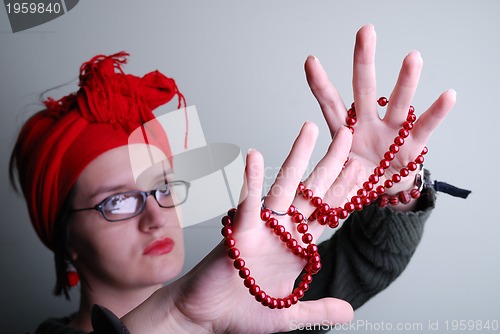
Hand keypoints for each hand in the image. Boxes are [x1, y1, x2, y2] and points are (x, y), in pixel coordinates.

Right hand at [123, 123, 357, 332]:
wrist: (205, 318)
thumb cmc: (240, 312)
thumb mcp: (289, 316)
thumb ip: (318, 311)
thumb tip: (349, 311)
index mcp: (297, 249)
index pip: (327, 214)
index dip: (346, 192)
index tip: (363, 168)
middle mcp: (282, 233)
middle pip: (313, 192)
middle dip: (331, 163)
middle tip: (346, 133)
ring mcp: (261, 229)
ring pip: (284, 187)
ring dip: (297, 157)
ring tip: (308, 129)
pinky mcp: (239, 234)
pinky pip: (247, 204)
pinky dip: (250, 181)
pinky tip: (254, 157)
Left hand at [305, 24, 455, 207]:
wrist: (384, 187)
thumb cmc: (357, 176)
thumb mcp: (335, 177)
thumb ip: (326, 175)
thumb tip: (305, 184)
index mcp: (344, 131)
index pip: (330, 104)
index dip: (320, 85)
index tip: (310, 61)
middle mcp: (367, 124)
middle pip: (364, 90)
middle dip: (363, 61)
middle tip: (365, 31)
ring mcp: (391, 132)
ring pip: (398, 103)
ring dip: (405, 81)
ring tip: (413, 57)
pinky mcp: (413, 145)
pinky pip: (425, 127)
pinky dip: (436, 113)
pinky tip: (448, 95)